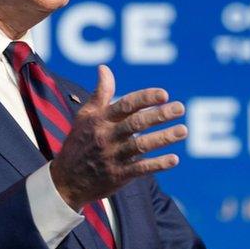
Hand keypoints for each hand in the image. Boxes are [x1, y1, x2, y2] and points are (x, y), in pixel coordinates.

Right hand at [51, 65, 186, 209]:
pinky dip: (158, 164)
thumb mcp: (85, 116)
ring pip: (142, 145)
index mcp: (100, 120)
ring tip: (183, 131)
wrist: (66, 180)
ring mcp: (112, 157)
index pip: (126, 105)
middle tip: (181, 108)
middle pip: (136, 123)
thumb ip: (100, 93)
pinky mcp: (118, 175)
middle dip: (160, 115)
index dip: (145, 98)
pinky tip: (174, 159)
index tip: (164, 94)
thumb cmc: (79, 142)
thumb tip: (104, 68)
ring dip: (164, 138)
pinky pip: (141, 169)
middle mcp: (107, 136)